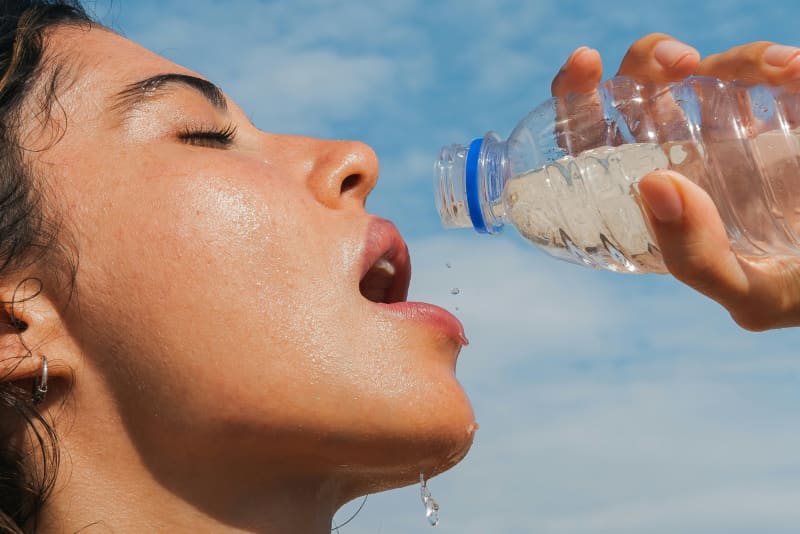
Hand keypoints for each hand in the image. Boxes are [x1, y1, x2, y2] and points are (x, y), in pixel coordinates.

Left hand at [551, 34, 799, 329]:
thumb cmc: (787, 290)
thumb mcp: (745, 290)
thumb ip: (697, 257)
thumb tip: (654, 185)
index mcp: (652, 198)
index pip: (594, 141)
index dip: (576, 97)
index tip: (584, 66)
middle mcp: (682, 156)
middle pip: (642, 92)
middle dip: (647, 62)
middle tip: (674, 63)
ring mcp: (729, 131)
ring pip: (706, 71)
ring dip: (734, 58)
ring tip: (771, 69)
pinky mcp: (779, 114)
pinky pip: (768, 75)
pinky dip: (779, 64)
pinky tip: (791, 70)